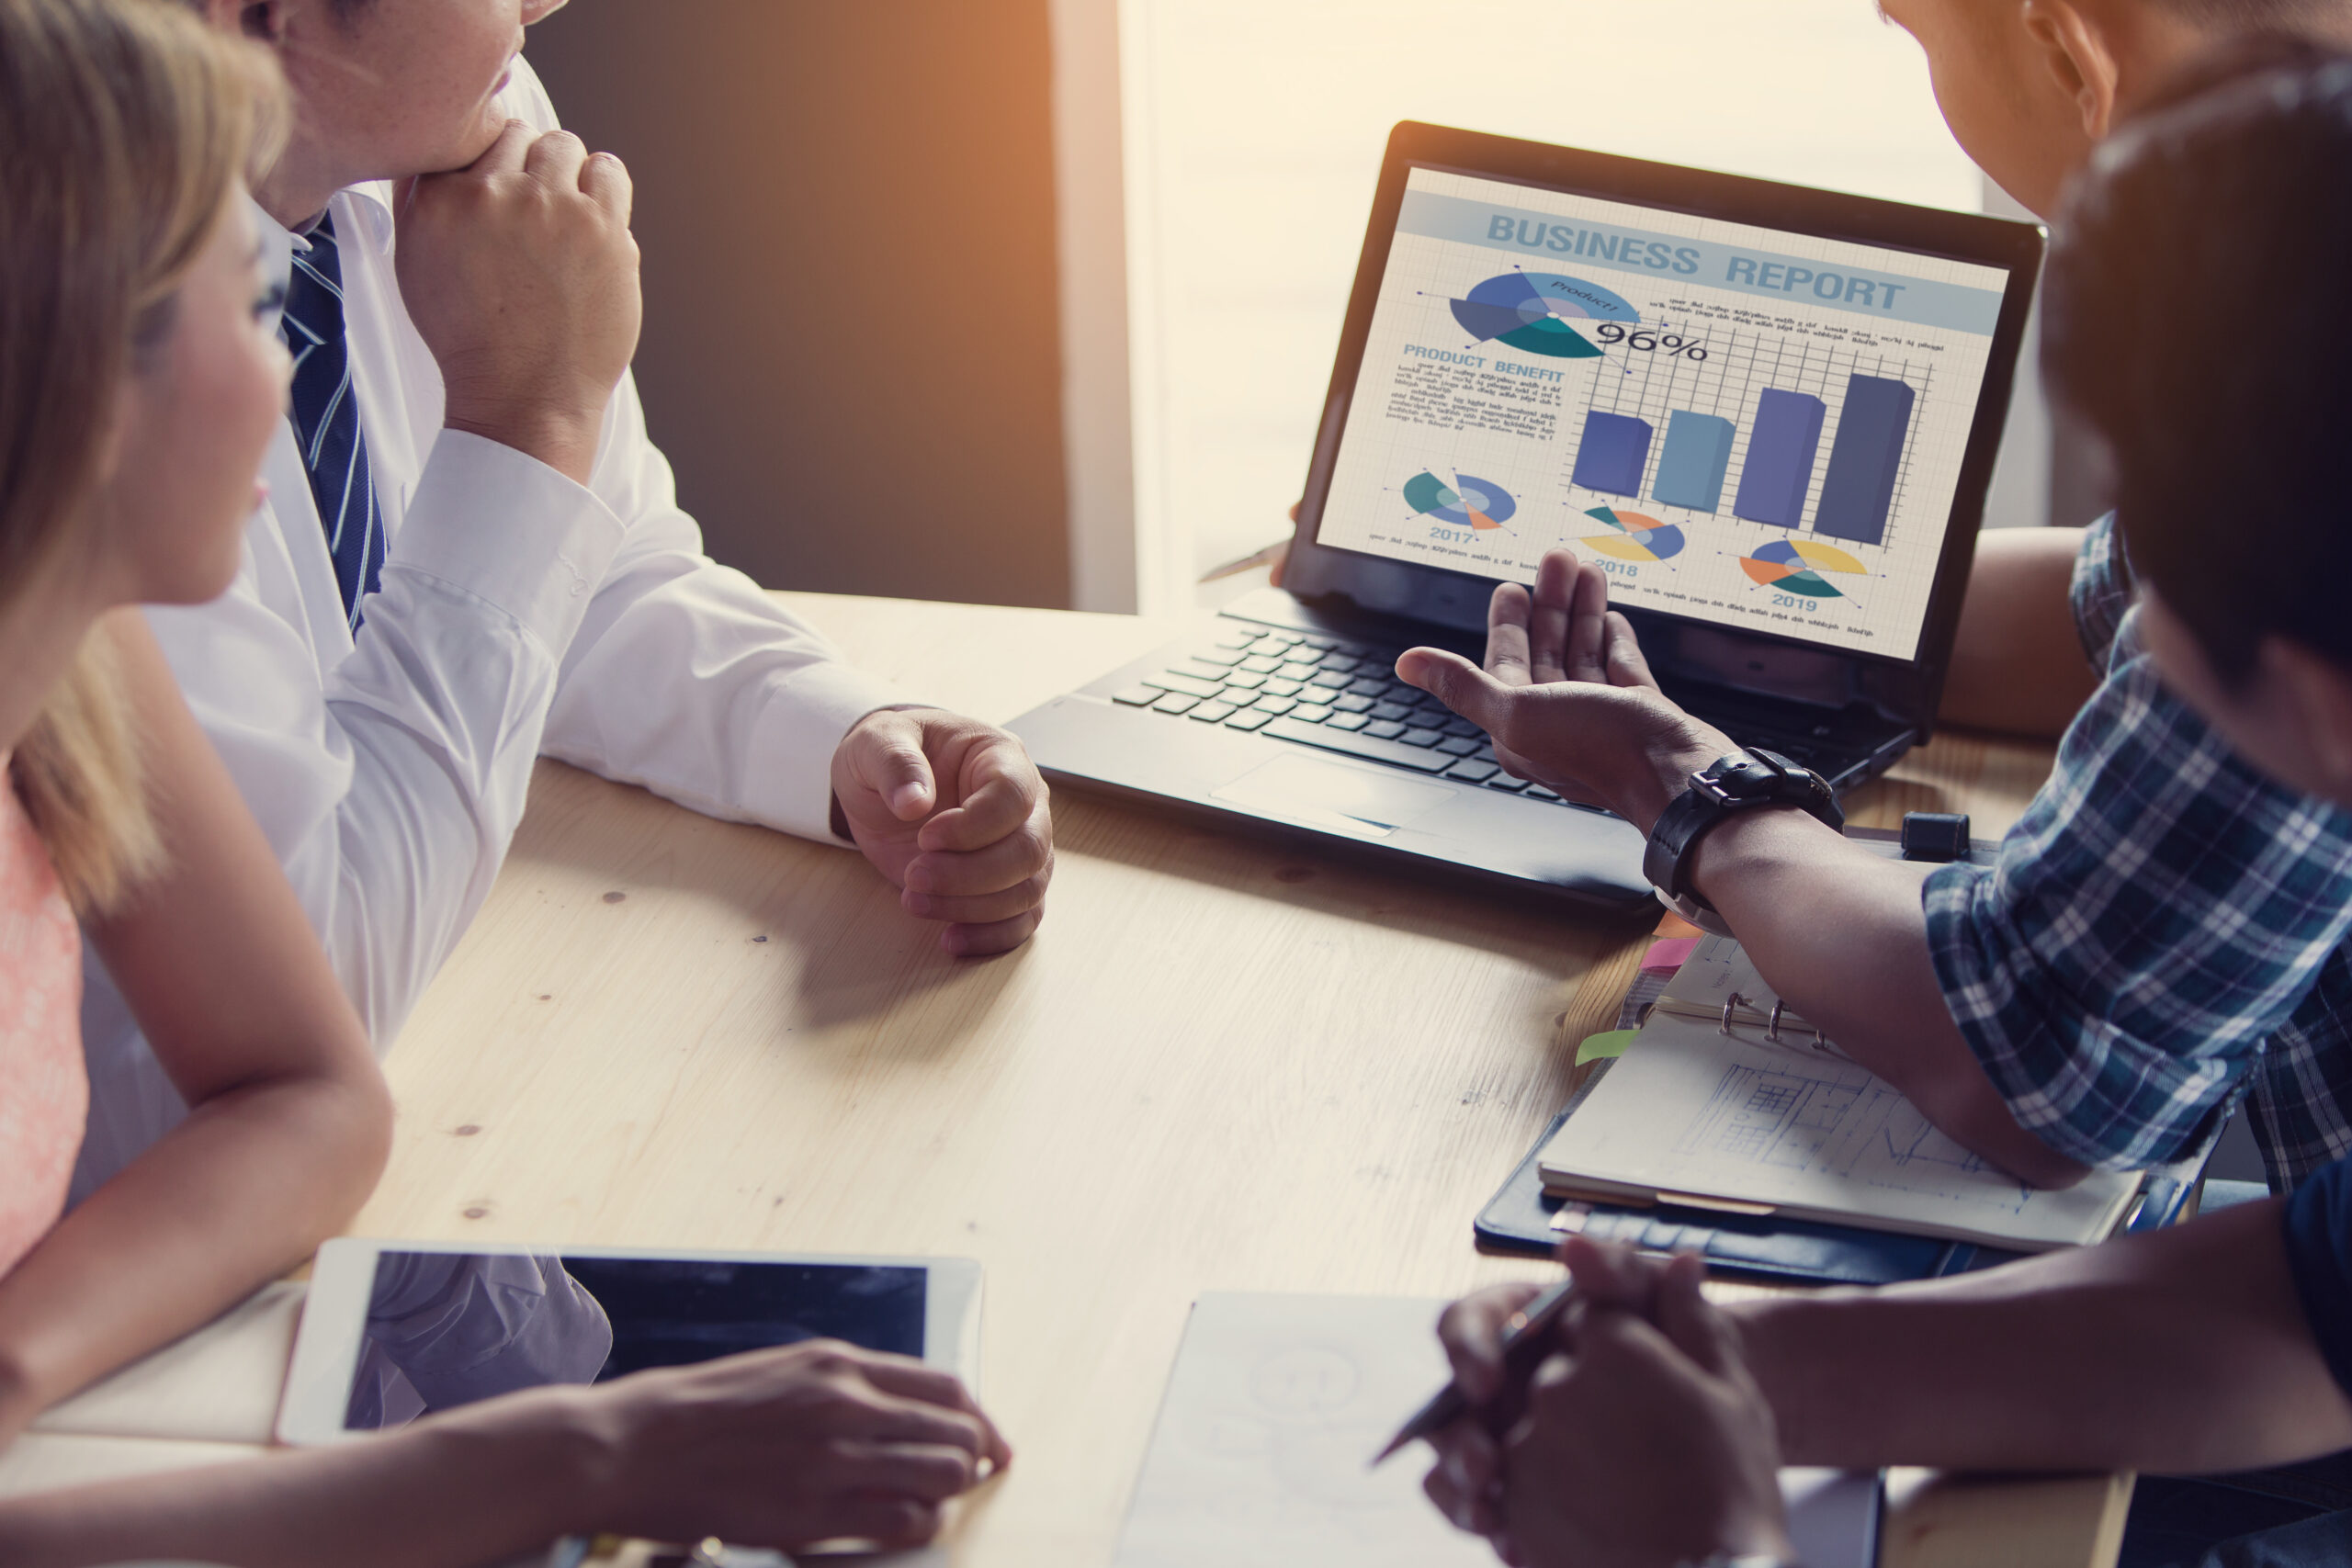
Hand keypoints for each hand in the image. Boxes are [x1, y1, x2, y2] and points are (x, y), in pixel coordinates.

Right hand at [396, 120, 641, 485]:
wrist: (524, 397)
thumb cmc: (469, 338)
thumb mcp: (414, 263)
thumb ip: (418, 197)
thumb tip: (436, 149)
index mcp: (441, 198)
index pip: (474, 134)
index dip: (492, 161)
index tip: (502, 192)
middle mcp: (495, 194)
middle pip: (522, 136)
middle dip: (529, 168)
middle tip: (534, 215)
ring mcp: (554, 208)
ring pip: (566, 147)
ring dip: (567, 175)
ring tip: (564, 219)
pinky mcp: (604, 228)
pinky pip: (610, 171)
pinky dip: (604, 187)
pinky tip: (595, 220)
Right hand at [591, 1339, 1010, 1550]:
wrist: (630, 1445)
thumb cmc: (700, 1411)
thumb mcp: (782, 1371)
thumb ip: (844, 1385)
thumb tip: (902, 1409)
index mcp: (838, 1364)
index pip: (947, 1388)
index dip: (980, 1420)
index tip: (990, 1443)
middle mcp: (845, 1404)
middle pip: (955, 1433)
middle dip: (973, 1460)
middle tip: (970, 1479)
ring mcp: (830, 1460)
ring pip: (940, 1477)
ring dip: (948, 1494)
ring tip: (932, 1503)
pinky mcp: (810, 1514)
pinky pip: (902, 1523)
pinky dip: (918, 1527)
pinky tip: (902, 1527)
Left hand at [832, 708, 1052, 955]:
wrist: (888, 785)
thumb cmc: (892, 754)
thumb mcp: (877, 742)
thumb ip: (895, 763)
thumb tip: (913, 802)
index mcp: (1001, 758)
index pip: (1014, 796)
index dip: (974, 825)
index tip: (925, 837)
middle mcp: (1025, 804)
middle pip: (1029, 851)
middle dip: (970, 875)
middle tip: (914, 876)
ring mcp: (1020, 846)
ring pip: (1027, 890)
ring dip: (972, 907)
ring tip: (913, 901)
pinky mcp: (1006, 884)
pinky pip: (1022, 918)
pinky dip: (991, 937)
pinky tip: (949, 939)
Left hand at [1395, 548, 1730, 831]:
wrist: (1677, 774)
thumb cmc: (1599, 749)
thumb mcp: (1516, 711)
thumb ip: (1462, 685)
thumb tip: (1405, 664)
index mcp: (1521, 727)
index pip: (1506, 665)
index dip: (1507, 624)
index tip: (1511, 588)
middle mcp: (1558, 723)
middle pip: (1547, 652)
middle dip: (1550, 604)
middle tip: (1557, 559)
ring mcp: (1602, 717)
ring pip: (1584, 654)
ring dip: (1582, 611)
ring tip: (1587, 570)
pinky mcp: (1640, 713)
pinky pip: (1621, 668)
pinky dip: (1613, 640)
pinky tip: (1610, 617)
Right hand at [1424, 1246, 1680, 1552]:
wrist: (1709, 1406)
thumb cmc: (1669, 1334)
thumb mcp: (1653, 1298)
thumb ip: (1617, 1267)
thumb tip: (1576, 1246)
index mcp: (1512, 1325)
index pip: (1466, 1326)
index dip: (1466, 1351)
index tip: (1485, 1378)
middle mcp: (1496, 1383)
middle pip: (1448, 1408)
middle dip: (1456, 1441)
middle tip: (1485, 1467)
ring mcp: (1503, 1439)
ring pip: (1455, 1467)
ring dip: (1462, 1492)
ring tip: (1493, 1514)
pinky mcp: (1519, 1491)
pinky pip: (1486, 1513)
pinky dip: (1495, 1530)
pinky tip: (1521, 1545)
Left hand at [1503, 1244, 1793, 1567]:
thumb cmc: (1734, 1492)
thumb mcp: (1732, 1392)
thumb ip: (1691, 1319)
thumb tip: (1679, 1264)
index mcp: (1610, 1345)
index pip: (1593, 1322)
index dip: (1621, 1352)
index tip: (1648, 1388)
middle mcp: (1554, 1386)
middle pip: (1553, 1375)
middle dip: (1589, 1406)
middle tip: (1639, 1454)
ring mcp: (1525, 1450)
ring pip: (1526, 1433)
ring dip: (1558, 1458)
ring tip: (1615, 1496)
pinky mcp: (1511, 1510)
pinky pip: (1508, 1492)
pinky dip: (1539, 1506)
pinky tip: (1588, 1523)